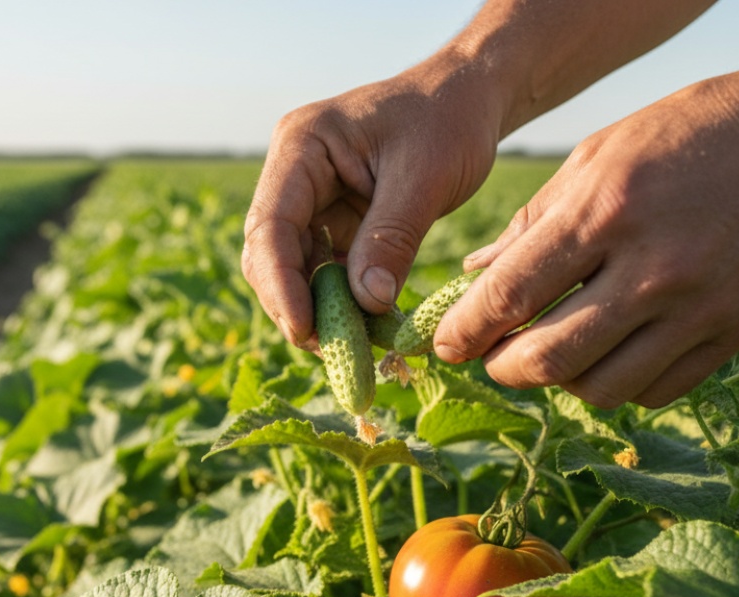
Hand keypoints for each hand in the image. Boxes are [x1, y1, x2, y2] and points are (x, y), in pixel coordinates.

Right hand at [242, 60, 500, 348]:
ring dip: (320, 312)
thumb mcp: (425, 178)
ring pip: (294, 271)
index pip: (271, 224)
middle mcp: (294, 174)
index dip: (281, 283)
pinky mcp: (332, 223)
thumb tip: (366, 305)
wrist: (468, 99)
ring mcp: (310, 201)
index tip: (304, 330)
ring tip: (355, 352)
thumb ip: (391, 239)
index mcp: (302, 146)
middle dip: (297, 306)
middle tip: (334, 354)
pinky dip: (342, 305)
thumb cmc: (448, 120)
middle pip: (271, 255)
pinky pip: (325, 274)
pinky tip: (367, 333)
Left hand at [434, 61, 738, 408]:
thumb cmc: (687, 134)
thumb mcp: (598, 154)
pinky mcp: (733, 332)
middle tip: (492, 359)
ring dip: (561, 383)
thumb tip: (473, 273)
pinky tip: (608, 356)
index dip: (465, 331)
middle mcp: (650, 268)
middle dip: (503, 370)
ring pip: (601, 389)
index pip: (511, 295)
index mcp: (604, 212)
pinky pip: (656, 392)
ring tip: (550, 355)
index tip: (445, 345)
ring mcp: (697, 308)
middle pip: (549, 359)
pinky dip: (619, 386)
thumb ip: (532, 221)